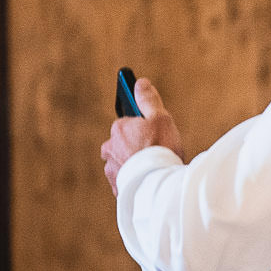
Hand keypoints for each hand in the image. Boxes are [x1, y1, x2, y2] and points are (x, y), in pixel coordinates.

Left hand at [101, 77, 184, 193]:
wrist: (159, 183)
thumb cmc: (161, 148)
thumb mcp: (160, 117)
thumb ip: (148, 100)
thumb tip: (140, 83)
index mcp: (118, 129)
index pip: (127, 124)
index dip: (143, 129)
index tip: (154, 135)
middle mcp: (109, 149)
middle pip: (121, 144)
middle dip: (134, 148)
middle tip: (154, 153)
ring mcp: (112, 170)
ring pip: (121, 164)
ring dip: (133, 165)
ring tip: (152, 170)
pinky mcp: (117, 188)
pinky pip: (124, 181)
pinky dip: (134, 180)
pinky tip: (147, 181)